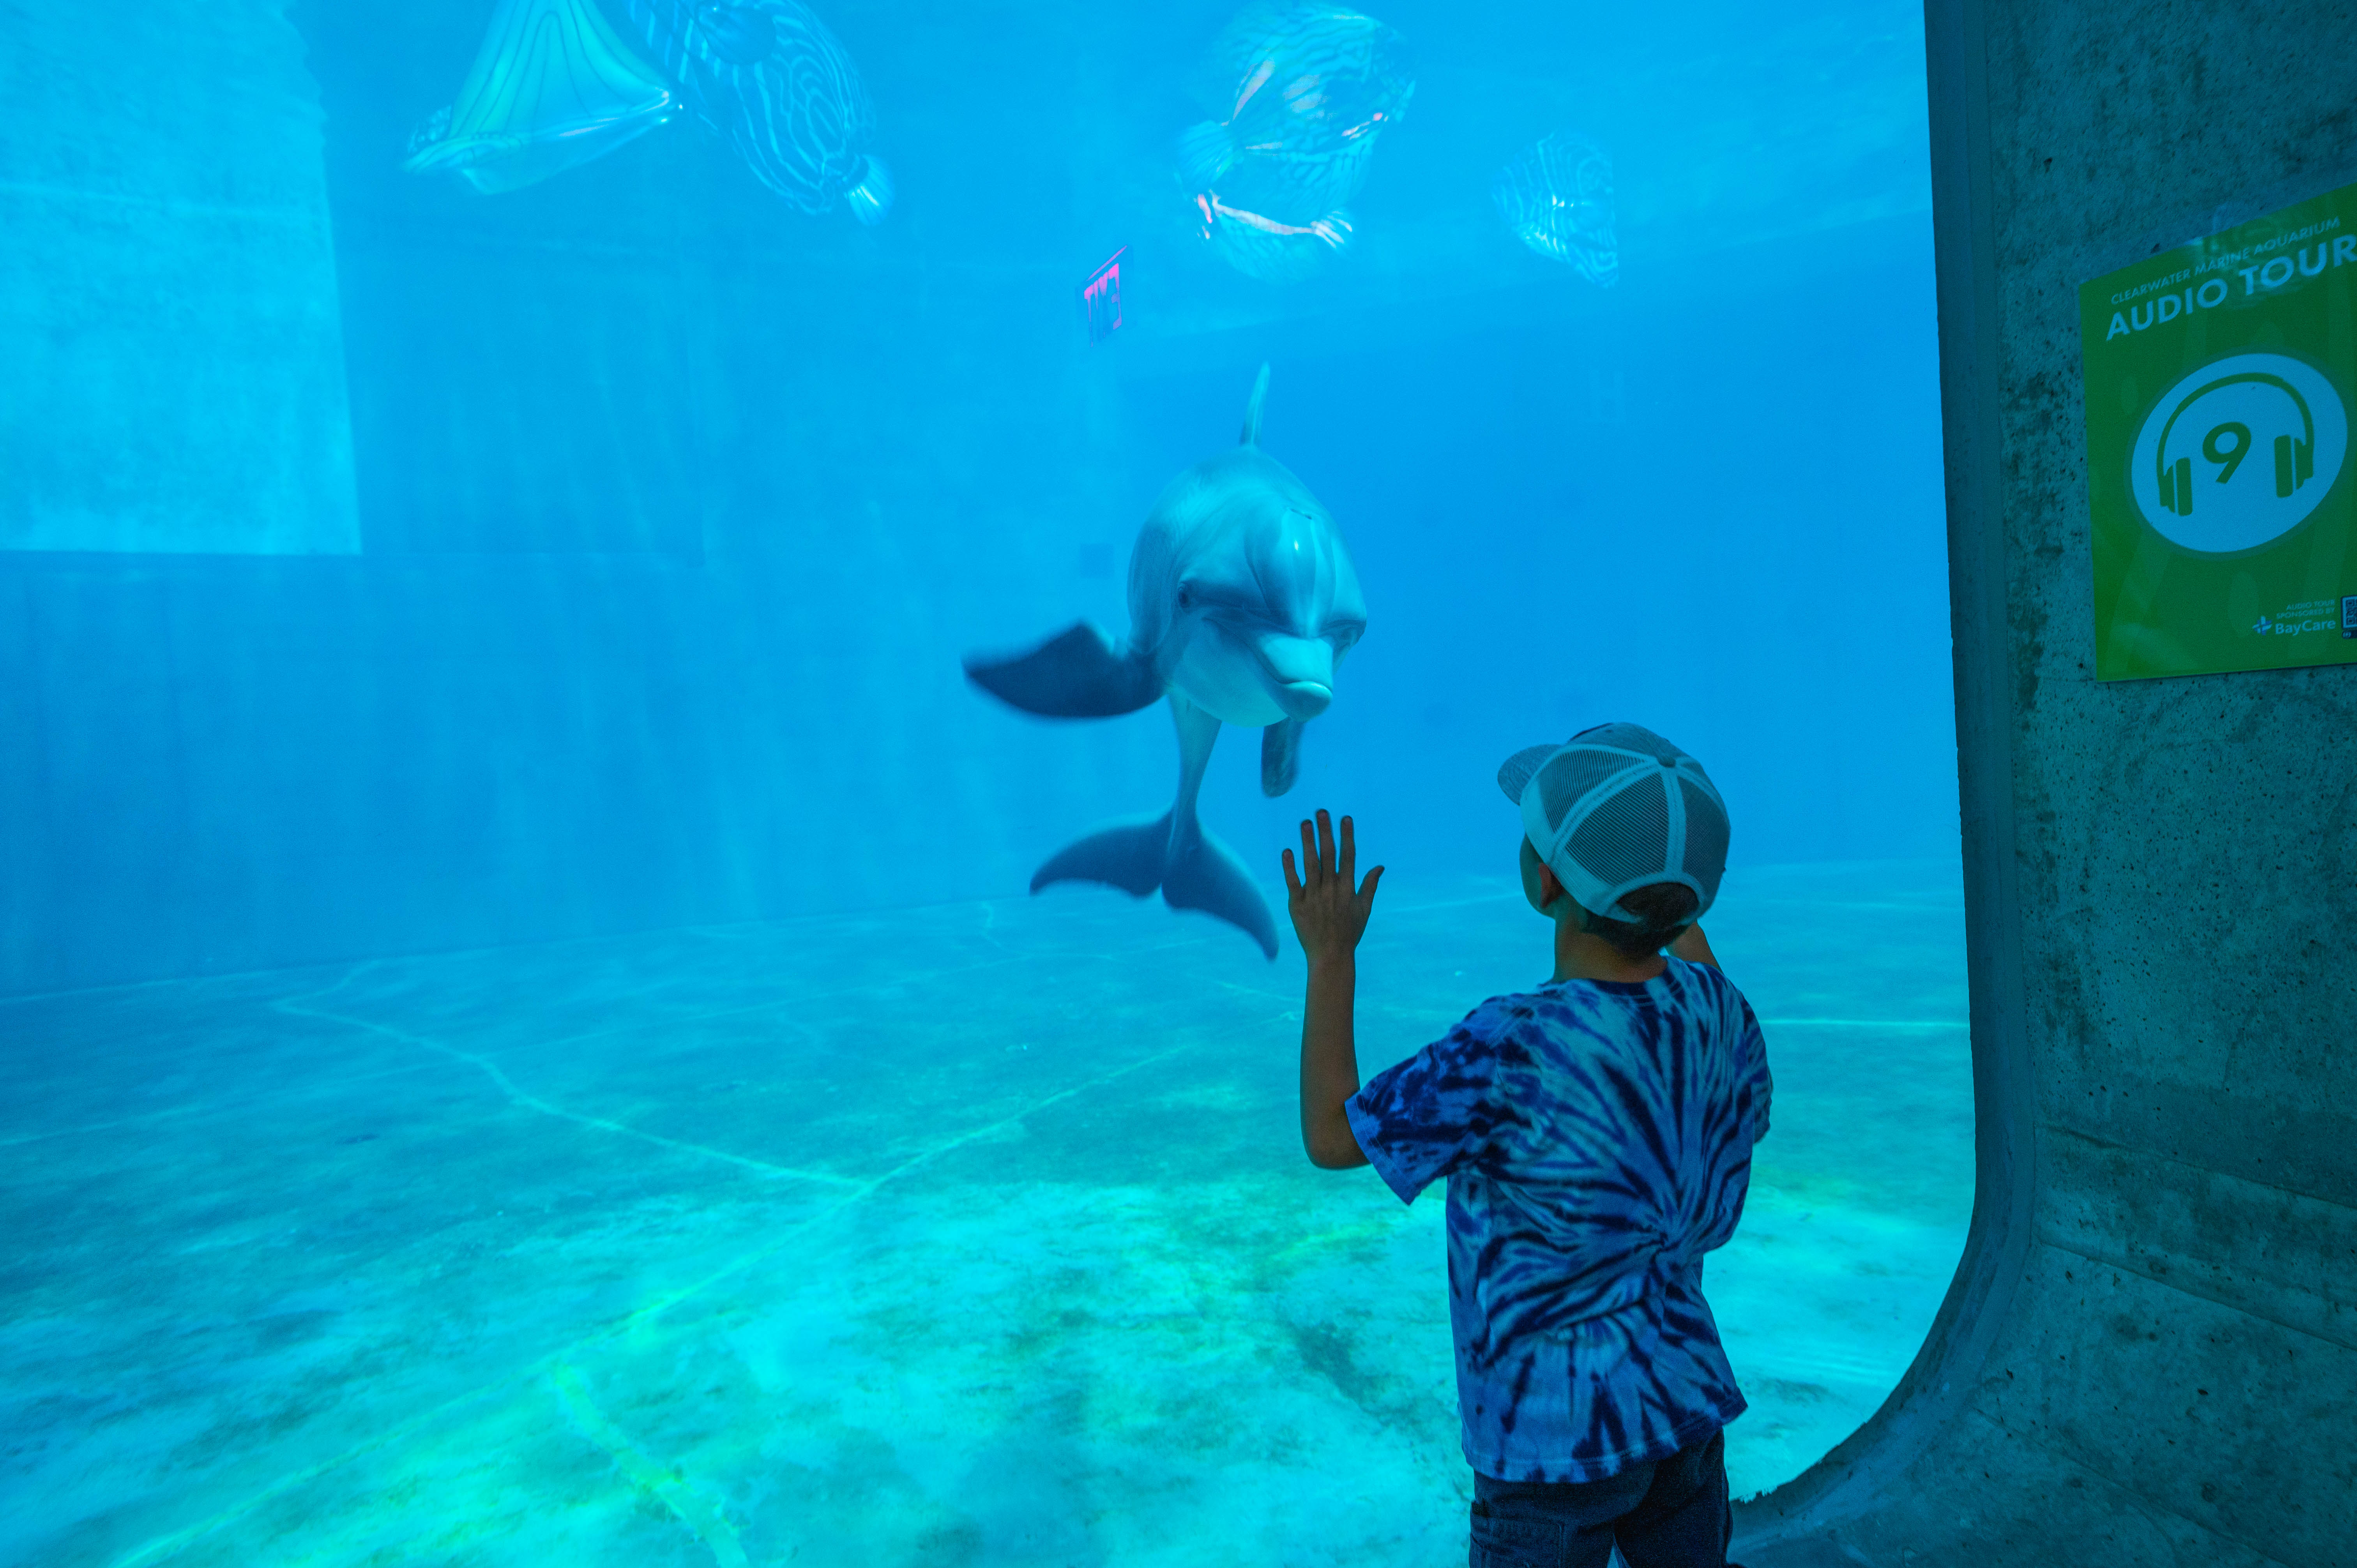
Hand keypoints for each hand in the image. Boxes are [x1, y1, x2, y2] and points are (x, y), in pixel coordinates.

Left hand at [1281, 809, 1383, 966]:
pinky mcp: (1297, 906)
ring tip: (1304, 823)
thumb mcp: (1364, 909)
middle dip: (1325, 832)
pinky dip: (1289, 867)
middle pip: (1328, 856)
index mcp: (1348, 889)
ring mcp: (1313, 897)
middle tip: (1321, 812)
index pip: (1348, 857)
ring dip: (1307, 843)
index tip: (1345, 818)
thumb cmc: (1349, 932)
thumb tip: (1380, 866)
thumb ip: (1370, 886)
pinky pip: (1293, 883)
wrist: (1330, 956)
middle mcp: (1331, 891)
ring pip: (1310, 865)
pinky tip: (1287, 851)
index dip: (1347, 836)